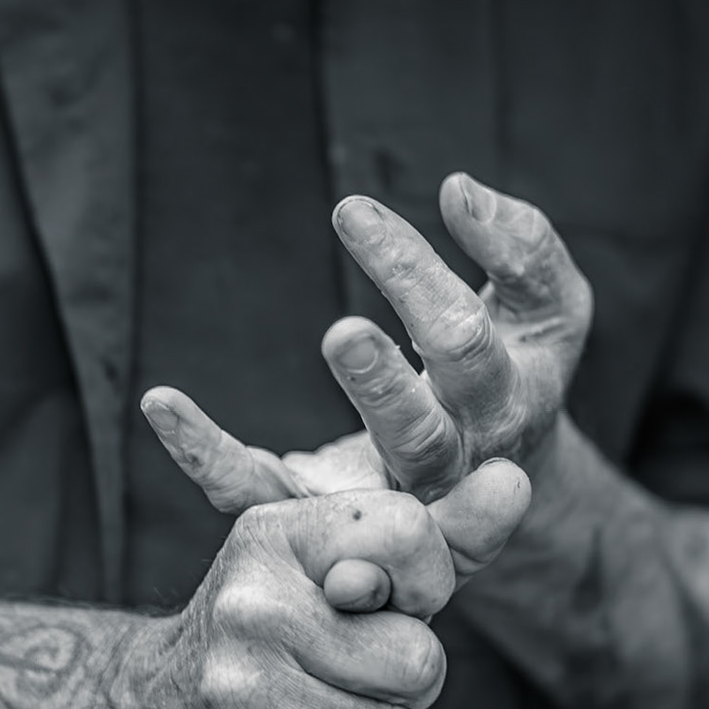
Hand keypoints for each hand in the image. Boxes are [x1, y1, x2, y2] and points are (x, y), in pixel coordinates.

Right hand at [113, 465, 528, 708]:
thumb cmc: (273, 629)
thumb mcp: (335, 563)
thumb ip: (434, 532)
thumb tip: (515, 477)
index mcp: (275, 535)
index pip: (411, 532)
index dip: (427, 582)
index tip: (384, 599)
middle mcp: (251, 603)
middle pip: (418, 658)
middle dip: (399, 679)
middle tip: (338, 669)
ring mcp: (238, 688)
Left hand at [142, 174, 591, 515]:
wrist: (500, 493)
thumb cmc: (515, 371)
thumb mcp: (547, 311)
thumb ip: (521, 249)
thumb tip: (460, 189)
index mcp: (507, 406)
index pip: (464, 347)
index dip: (414, 280)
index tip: (351, 212)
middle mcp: (453, 472)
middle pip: (421, 438)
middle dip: (384, 390)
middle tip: (341, 334)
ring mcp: (389, 509)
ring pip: (357, 494)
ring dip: (308, 447)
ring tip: (295, 362)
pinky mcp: (321, 519)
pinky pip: (256, 493)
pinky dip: (206, 456)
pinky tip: (160, 402)